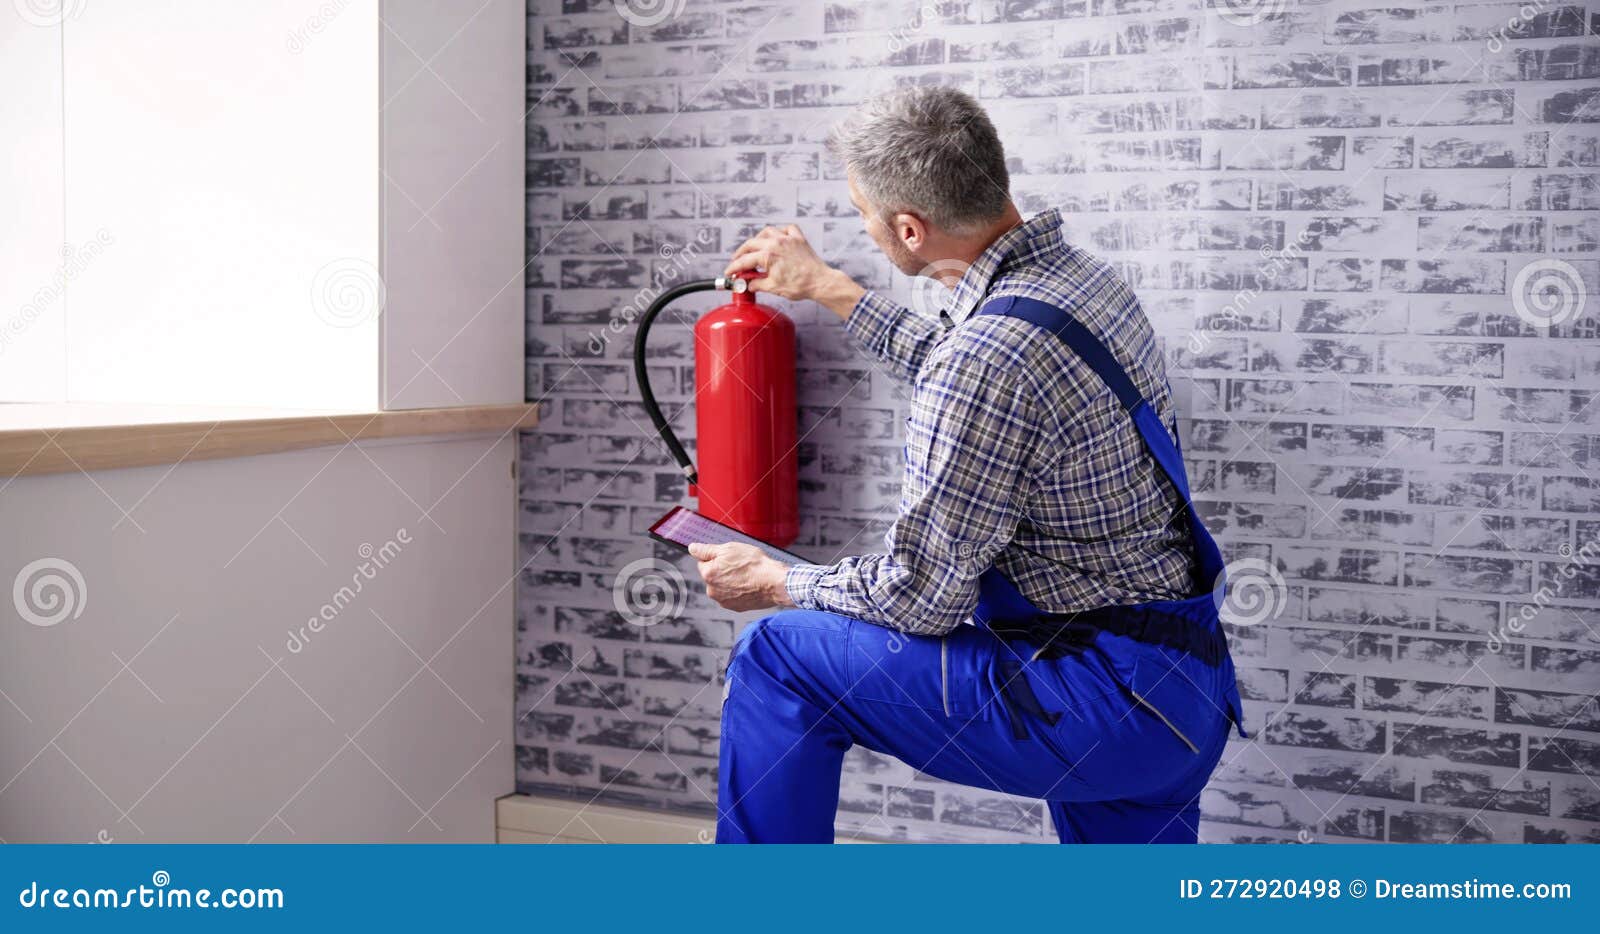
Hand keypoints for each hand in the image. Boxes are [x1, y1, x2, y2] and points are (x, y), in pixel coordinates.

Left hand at [689, 542, 793, 611]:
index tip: (730, 558)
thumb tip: (692, 548)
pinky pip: (733, 596)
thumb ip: (707, 550)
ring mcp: (724, 601)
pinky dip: (738, 590)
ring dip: (730, 581)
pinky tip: (749, 584)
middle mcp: (712, 591)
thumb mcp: (729, 549)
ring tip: (746, 575)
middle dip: (722, 570)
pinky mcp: (736, 607)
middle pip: (713, 576)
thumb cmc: (754, 564)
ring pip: (722, 586)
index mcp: (708, 574)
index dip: (717, 557)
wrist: (774, 583)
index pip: (703, 562)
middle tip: (740, 565)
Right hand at [724, 225, 863, 318]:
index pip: (745, 261)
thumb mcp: (774, 287)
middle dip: (741, 252)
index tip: (730, 272)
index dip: (734, 267)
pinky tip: (777, 237)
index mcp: (768, 255)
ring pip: (767, 232)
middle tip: (737, 261)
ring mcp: (788, 239)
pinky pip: (787, 229)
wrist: (820, 282)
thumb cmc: (800, 285)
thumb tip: (749, 284)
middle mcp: (776, 243)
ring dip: (758, 239)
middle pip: (751, 244)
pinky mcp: (799, 239)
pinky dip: (780, 231)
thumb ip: (757, 284)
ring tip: (754, 248)